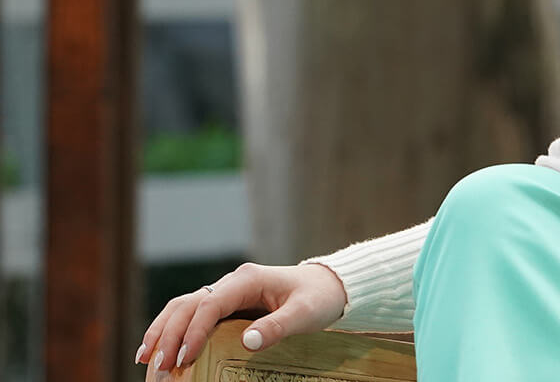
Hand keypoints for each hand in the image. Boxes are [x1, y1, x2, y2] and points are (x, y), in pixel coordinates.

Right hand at [136, 261, 347, 377]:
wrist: (329, 286)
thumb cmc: (318, 298)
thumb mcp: (304, 313)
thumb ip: (278, 326)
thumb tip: (248, 342)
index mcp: (247, 279)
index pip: (210, 304)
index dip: (193, 331)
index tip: (184, 358)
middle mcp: (231, 283)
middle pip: (188, 304)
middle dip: (169, 334)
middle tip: (158, 367)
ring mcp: (226, 292)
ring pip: (183, 307)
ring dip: (162, 330)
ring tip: (144, 359)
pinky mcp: (226, 305)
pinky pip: (192, 315)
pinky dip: (173, 331)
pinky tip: (159, 350)